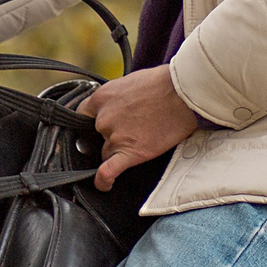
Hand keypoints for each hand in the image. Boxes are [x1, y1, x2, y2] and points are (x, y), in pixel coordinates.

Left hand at [80, 66, 201, 189]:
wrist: (183, 93)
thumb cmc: (163, 83)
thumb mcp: (130, 81)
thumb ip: (117, 97)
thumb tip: (118, 107)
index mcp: (102, 97)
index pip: (83, 115)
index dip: (90, 123)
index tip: (96, 128)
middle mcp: (103, 118)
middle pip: (97, 136)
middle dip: (111, 136)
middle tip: (131, 130)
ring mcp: (115, 137)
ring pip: (106, 152)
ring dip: (118, 151)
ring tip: (139, 143)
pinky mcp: (130, 153)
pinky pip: (108, 172)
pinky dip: (103, 181)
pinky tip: (104, 185)